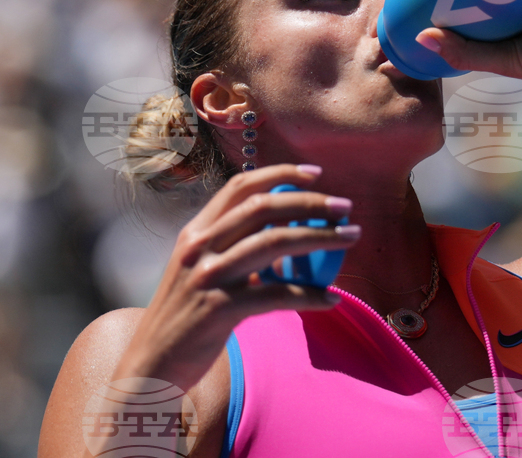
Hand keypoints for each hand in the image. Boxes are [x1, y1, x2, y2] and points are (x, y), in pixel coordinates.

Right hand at [112, 164, 358, 391]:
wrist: (152, 365)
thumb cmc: (187, 316)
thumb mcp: (201, 271)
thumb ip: (236, 249)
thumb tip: (291, 232)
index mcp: (196, 232)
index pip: (240, 187)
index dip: (280, 174)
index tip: (316, 174)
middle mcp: (199, 247)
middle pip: (263, 208)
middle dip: (310, 202)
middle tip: (345, 206)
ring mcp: (208, 276)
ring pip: (275, 243)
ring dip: (320, 237)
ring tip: (350, 236)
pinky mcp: (219, 309)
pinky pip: (277, 295)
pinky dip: (310, 295)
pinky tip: (332, 298)